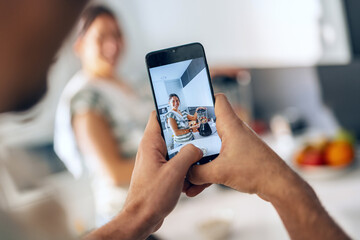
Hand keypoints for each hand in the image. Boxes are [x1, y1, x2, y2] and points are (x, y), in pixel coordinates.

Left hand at [122, 112, 208, 238]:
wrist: (141, 219)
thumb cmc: (151, 196)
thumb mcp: (175, 172)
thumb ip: (189, 154)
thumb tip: (198, 149)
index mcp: (150, 143)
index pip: (158, 115)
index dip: (173, 109)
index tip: (189, 109)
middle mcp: (152, 149)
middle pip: (173, 133)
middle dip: (188, 137)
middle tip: (203, 137)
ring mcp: (156, 161)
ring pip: (177, 151)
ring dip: (188, 157)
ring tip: (199, 163)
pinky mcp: (161, 173)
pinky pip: (176, 165)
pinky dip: (185, 170)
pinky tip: (192, 180)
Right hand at [188, 94, 290, 199]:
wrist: (279, 186)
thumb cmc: (258, 171)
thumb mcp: (220, 172)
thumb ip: (197, 173)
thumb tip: (184, 173)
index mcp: (230, 125)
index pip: (217, 100)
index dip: (203, 99)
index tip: (188, 108)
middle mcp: (232, 131)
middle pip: (208, 126)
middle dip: (192, 137)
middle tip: (177, 142)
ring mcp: (235, 145)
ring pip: (210, 147)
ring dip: (198, 160)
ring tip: (183, 172)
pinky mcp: (237, 158)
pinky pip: (216, 161)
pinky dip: (206, 172)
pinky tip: (195, 188)